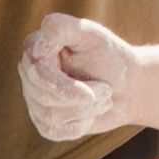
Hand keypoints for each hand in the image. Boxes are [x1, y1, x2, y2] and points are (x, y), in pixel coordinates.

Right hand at [17, 13, 135, 141]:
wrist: (129, 87)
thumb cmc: (110, 57)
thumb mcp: (90, 34)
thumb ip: (60, 27)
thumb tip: (35, 48)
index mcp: (35, 48)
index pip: (37, 72)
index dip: (64, 86)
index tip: (94, 91)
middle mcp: (29, 74)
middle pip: (43, 96)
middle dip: (82, 97)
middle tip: (106, 88)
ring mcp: (34, 100)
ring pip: (51, 116)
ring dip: (86, 110)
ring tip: (103, 98)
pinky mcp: (44, 123)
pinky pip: (55, 131)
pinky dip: (80, 125)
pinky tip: (91, 113)